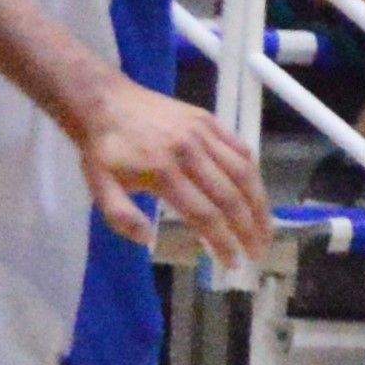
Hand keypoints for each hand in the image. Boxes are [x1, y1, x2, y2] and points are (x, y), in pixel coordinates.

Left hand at [78, 73, 270, 266]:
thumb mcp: (99, 187)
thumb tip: (148, 239)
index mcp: (163, 173)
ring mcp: (203, 134)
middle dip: (250, 230)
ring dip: (260, 205)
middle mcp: (190, 153)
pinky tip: (255, 192)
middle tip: (258, 252)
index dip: (224, 242)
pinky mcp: (209, 121)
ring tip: (265, 228)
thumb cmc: (102, 150)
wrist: (102, 101)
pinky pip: (241, 148)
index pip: (205, 215)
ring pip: (245, 174)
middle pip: (232, 197)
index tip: (234, 263)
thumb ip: (121, 217)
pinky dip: (253, 173)